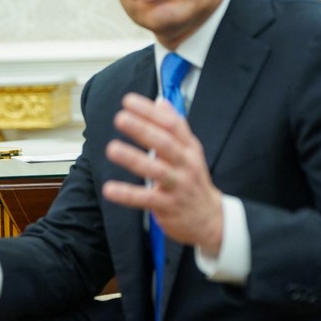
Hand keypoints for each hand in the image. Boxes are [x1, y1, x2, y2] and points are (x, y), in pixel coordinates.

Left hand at [102, 93, 223, 254]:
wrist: (211, 219)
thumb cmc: (192, 180)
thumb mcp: (189, 151)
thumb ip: (175, 127)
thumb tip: (160, 102)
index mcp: (189, 148)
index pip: (172, 125)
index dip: (150, 112)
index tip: (128, 101)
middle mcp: (186, 164)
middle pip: (166, 144)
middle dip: (143, 129)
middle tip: (120, 118)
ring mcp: (179, 185)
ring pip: (157, 170)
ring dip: (134, 159)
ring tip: (112, 149)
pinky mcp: (169, 206)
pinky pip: (146, 199)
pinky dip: (127, 194)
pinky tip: (109, 189)